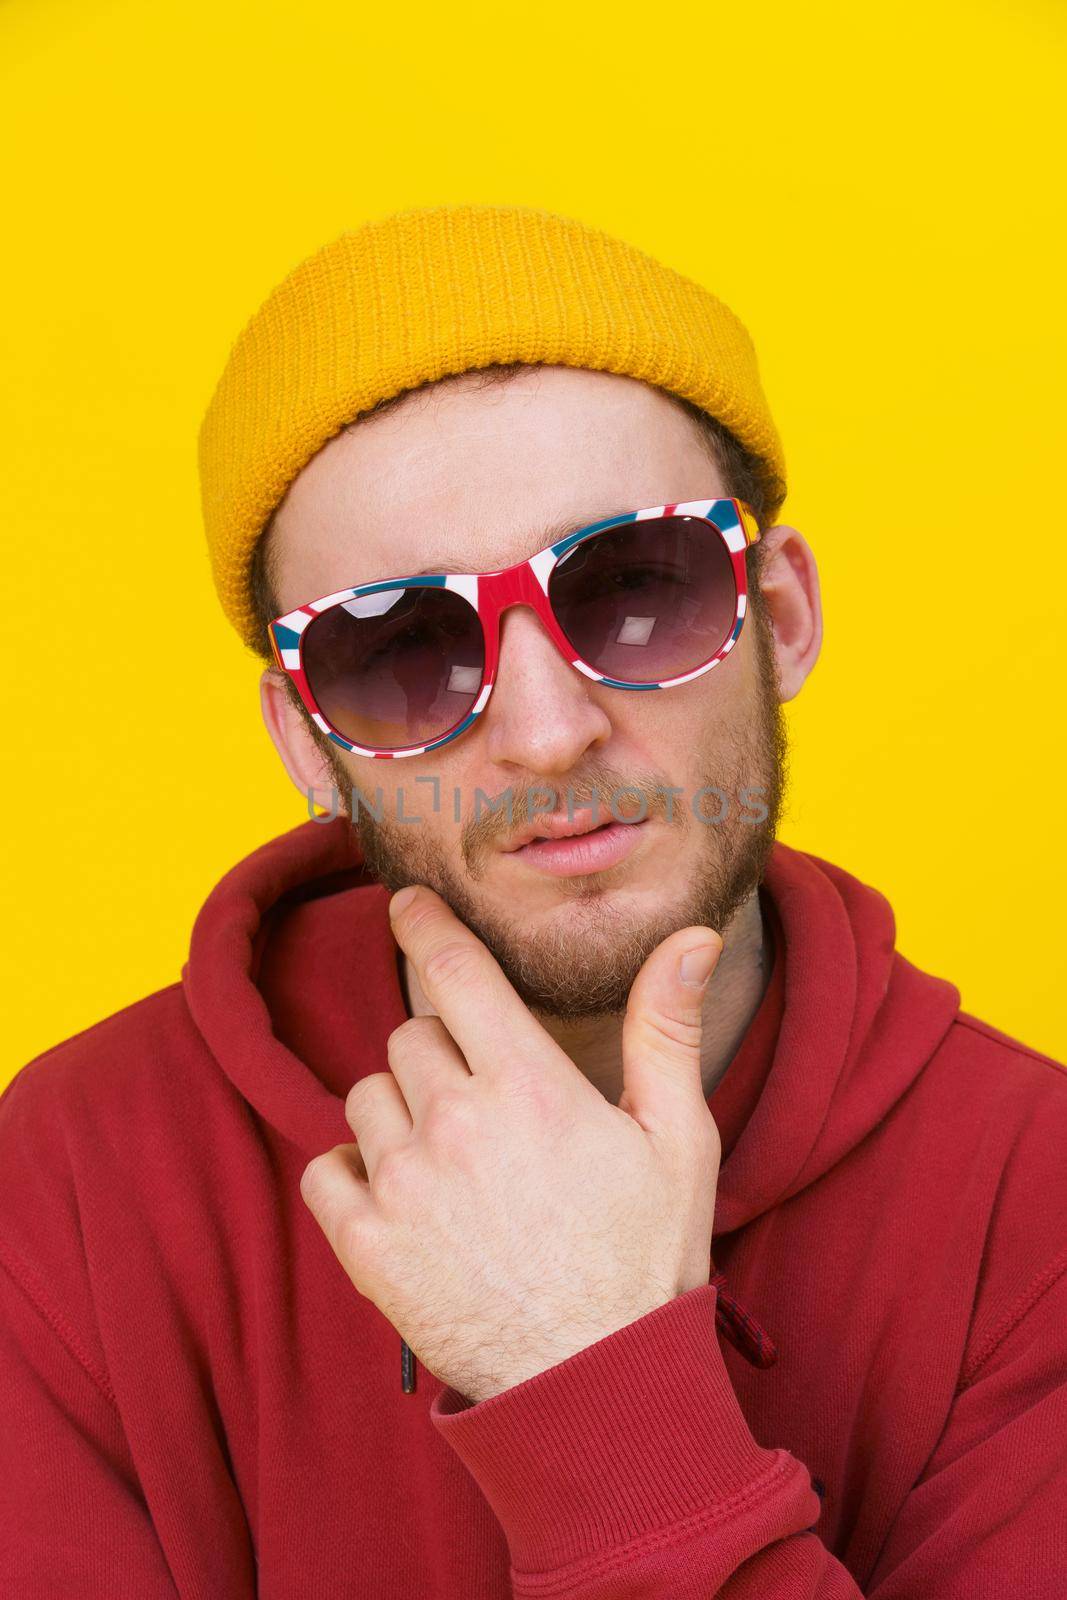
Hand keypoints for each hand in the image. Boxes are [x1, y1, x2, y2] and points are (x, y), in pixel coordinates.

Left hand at [299, 885, 723, 1403]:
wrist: (596, 1387)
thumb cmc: (645, 1259)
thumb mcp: (678, 1138)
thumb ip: (667, 1028)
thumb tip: (693, 937)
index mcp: (530, 1085)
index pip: (454, 971)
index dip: (425, 922)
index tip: (406, 902)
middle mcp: (456, 1122)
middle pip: (411, 1036)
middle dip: (444, 1056)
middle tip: (491, 1112)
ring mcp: (404, 1185)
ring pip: (367, 1095)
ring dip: (401, 1112)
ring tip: (456, 1163)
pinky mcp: (367, 1245)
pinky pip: (326, 1167)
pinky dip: (354, 1173)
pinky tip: (406, 1200)